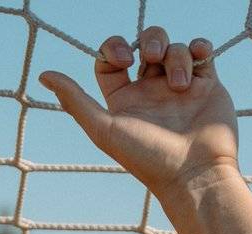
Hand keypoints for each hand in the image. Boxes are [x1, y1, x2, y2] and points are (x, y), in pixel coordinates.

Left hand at [38, 27, 239, 203]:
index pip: (111, 60)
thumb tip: (43, 74)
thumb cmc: (148, 158)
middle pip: (146, 44)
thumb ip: (75, 100)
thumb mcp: (104, 130)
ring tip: (180, 84)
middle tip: (152, 57)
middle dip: (150, 40)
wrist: (195, 175)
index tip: (124, 61)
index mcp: (125, 100)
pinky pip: (202, 53)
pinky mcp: (207, 86)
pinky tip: (198, 58)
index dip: (114, 48)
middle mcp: (151, 91)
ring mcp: (180, 87)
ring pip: (174, 47)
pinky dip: (199, 48)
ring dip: (176, 55)